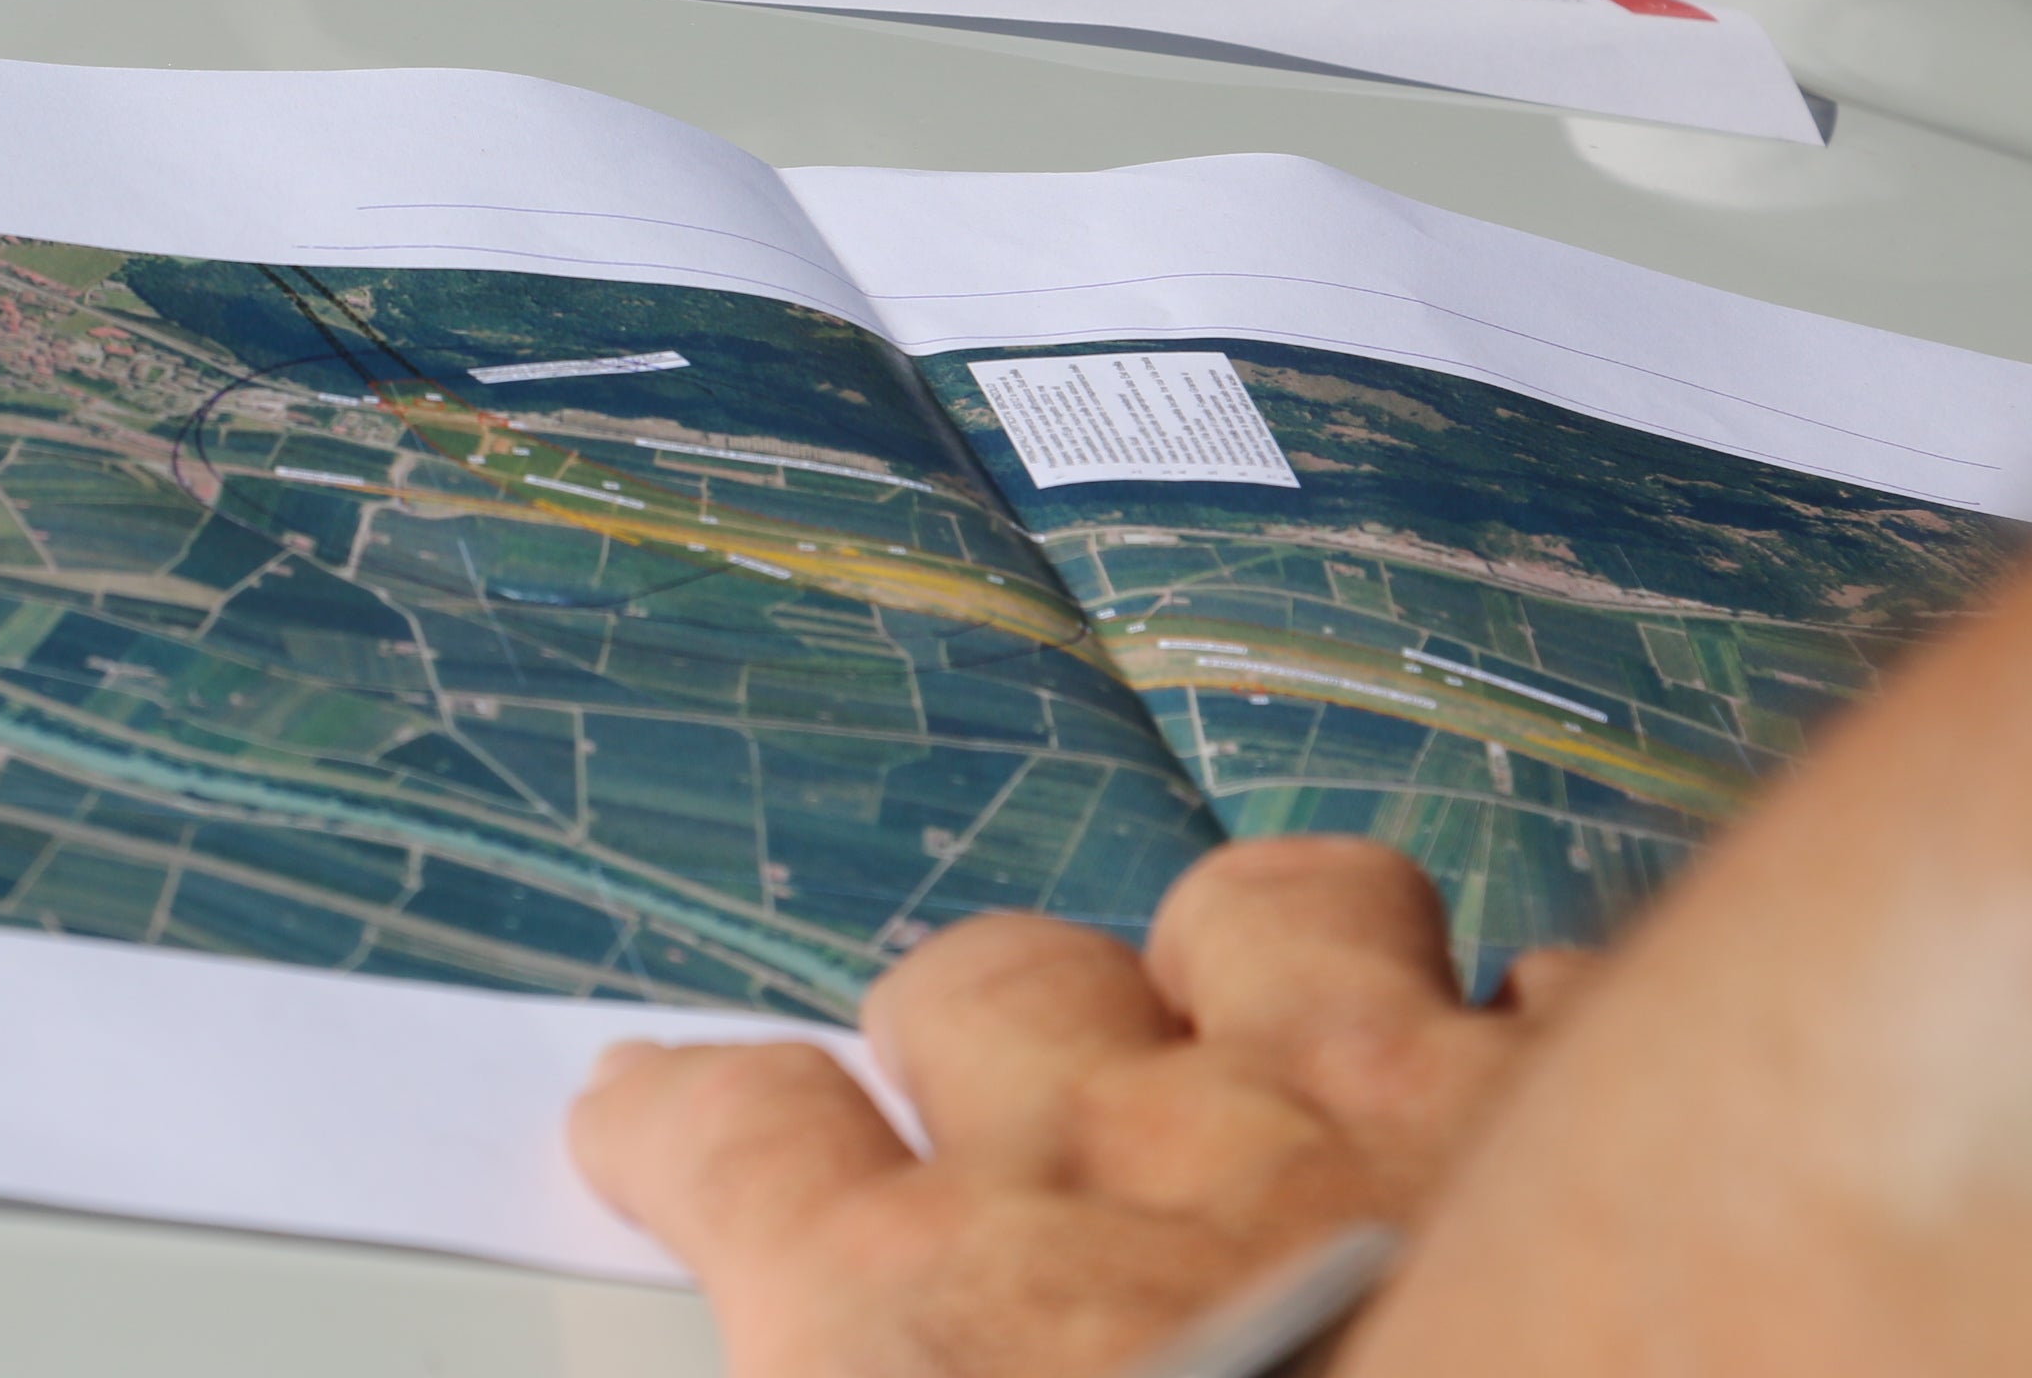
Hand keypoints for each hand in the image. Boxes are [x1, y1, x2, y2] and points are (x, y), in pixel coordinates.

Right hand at [569, 840, 1589, 1377]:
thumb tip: (853, 1356)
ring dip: (1246, 967)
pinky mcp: (1599, 1097)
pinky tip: (1532, 1079)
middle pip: (984, 994)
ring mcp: (1364, 1098)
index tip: (652, 1112)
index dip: (683, 1119)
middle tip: (1001, 1107)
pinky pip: (1522, 986)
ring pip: (1256, 917)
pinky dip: (1513, 1028)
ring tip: (1272, 1037)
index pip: (735, 1144)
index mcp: (919, 1326)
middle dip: (975, 1036)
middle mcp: (1112, 1165)